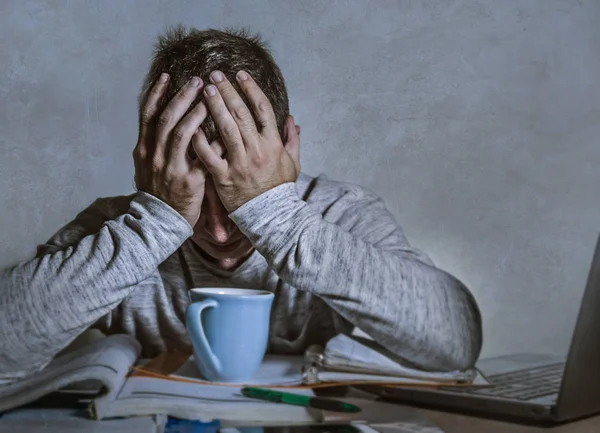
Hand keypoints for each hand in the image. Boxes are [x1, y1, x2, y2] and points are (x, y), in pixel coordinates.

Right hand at [133, 73, 216, 226]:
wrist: (158, 222)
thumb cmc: (156, 191)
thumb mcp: (146, 166)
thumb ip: (153, 144)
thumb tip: (158, 121)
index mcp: (144, 149)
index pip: (147, 114)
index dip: (156, 93)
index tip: (168, 76)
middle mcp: (155, 155)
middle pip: (166, 118)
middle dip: (181, 97)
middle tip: (197, 80)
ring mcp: (171, 168)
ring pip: (181, 133)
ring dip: (195, 112)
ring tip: (210, 98)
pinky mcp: (188, 181)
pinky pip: (203, 157)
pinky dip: (214, 142)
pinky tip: (225, 130)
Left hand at [192, 70, 300, 212]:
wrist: (271, 216)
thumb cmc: (280, 188)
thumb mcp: (293, 163)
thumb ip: (292, 139)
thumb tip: (292, 119)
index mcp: (273, 144)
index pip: (263, 109)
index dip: (251, 89)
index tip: (240, 74)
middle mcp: (256, 150)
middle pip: (241, 114)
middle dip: (227, 91)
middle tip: (215, 74)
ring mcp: (239, 163)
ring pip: (225, 129)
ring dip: (214, 106)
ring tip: (204, 89)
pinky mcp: (224, 177)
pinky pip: (209, 155)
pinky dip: (200, 139)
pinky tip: (191, 124)